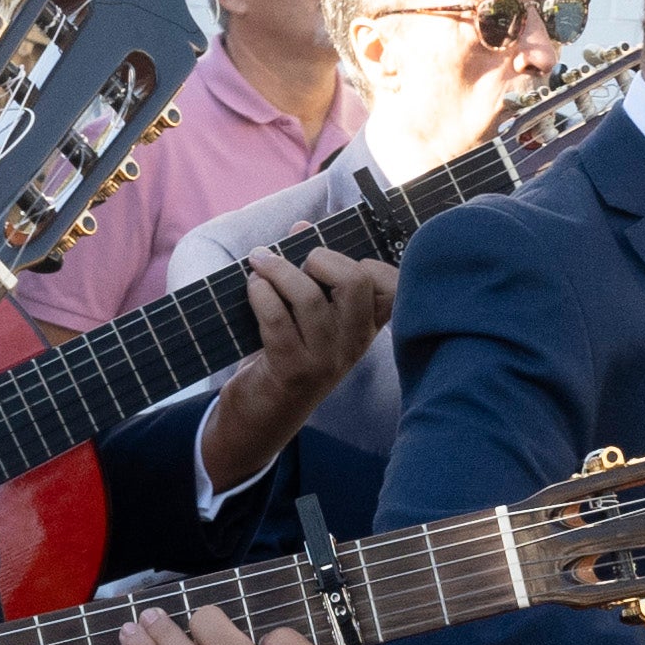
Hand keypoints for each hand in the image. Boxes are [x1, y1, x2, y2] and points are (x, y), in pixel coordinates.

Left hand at [190, 249, 396, 494]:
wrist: (262, 419)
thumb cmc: (286, 358)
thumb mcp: (307, 318)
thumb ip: (310, 271)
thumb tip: (301, 225)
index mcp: (366, 327)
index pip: (392, 286)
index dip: (363, 262)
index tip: (329, 263)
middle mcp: (354, 344)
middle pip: (355, 282)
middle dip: (321, 258)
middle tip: (297, 262)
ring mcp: (325, 359)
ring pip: (310, 296)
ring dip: (277, 270)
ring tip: (259, 264)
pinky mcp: (292, 370)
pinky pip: (277, 318)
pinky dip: (261, 293)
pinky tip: (252, 287)